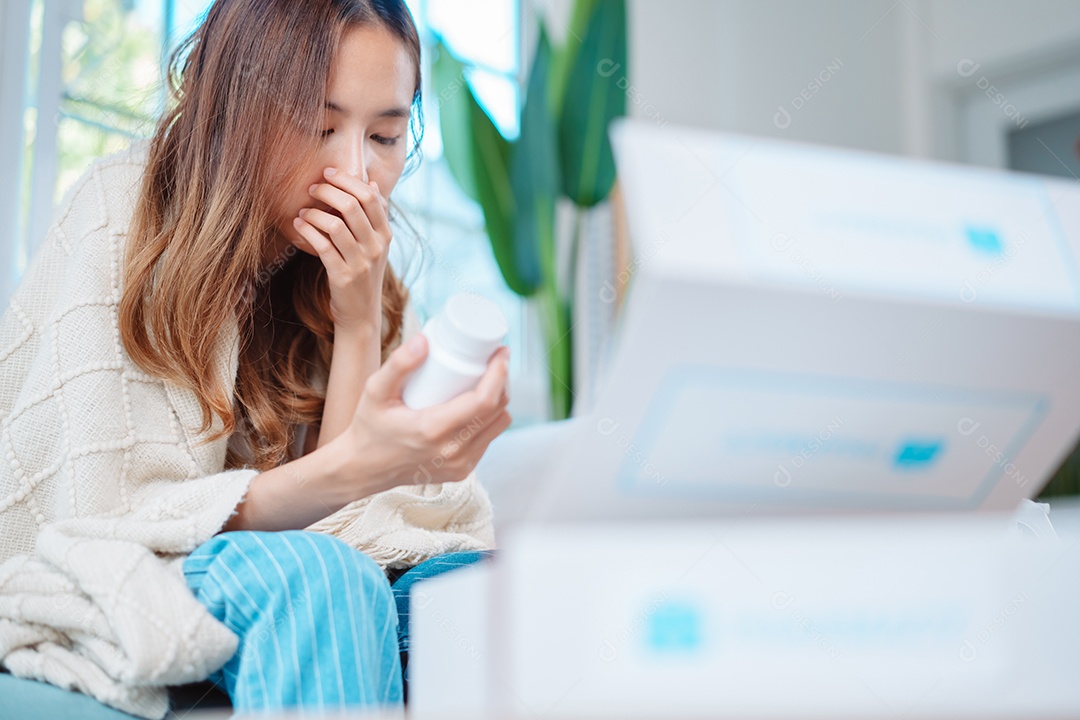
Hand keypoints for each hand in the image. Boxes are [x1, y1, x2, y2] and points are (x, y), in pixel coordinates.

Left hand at [291, 167, 390, 332]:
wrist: (362, 314)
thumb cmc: (364, 274)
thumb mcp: (376, 246)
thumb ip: (375, 217)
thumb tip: (372, 183)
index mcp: (385, 235)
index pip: (371, 197)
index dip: (348, 180)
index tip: (328, 173)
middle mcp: (376, 247)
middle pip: (352, 206)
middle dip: (328, 191)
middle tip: (312, 189)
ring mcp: (360, 262)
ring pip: (334, 224)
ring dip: (314, 212)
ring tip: (303, 211)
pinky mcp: (342, 276)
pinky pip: (322, 246)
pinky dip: (308, 231)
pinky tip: (299, 225)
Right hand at [334, 332, 511, 494]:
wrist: (363, 469)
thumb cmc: (369, 427)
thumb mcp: (375, 390)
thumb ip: (398, 364)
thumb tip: (425, 339)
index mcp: (433, 430)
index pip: (484, 401)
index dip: (499, 374)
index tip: (500, 352)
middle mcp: (452, 451)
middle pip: (497, 410)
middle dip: (502, 380)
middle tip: (495, 359)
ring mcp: (460, 465)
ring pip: (498, 425)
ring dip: (499, 400)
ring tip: (489, 378)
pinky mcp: (462, 471)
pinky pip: (488, 439)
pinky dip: (490, 419)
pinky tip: (482, 403)